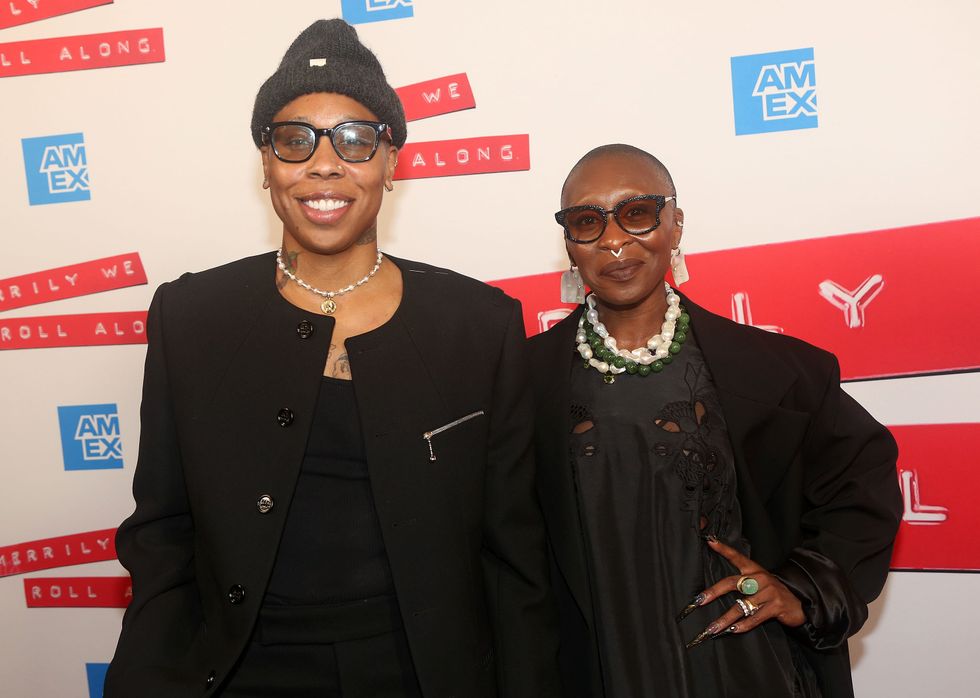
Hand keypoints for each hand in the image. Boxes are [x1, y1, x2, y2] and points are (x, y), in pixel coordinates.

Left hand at [685, 537, 804, 648]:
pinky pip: (754, 617)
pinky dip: (742, 625)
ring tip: (713, 627)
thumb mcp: (760, 582)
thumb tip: (717, 592)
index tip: (710, 542)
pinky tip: (733, 630)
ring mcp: (768, 592)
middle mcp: (760, 578)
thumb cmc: (774, 593)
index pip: (737, 557)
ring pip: (740, 606)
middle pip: (731, 583)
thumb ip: (742, 583)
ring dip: (725, 619)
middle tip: (699, 601)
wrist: (801, 603)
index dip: (723, 549)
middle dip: (713, 592)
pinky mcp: (776, 606)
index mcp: (755, 570)